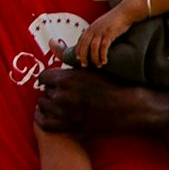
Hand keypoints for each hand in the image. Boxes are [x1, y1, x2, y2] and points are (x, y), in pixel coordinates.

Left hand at [34, 66, 148, 135]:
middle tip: (64, 92)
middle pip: (45, 92)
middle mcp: (62, 97)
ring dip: (50, 103)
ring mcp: (63, 114)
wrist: (126, 107)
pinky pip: (44, 122)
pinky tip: (48, 114)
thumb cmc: (110, 84)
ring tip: (60, 102)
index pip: (43, 77)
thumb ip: (68, 56)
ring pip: (43, 106)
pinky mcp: (67, 127)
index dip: (50, 78)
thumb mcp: (89, 67)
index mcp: (66, 80)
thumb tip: (51, 42)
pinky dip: (43, 117)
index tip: (54, 81)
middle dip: (53, 91)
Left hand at [72, 7, 132, 68]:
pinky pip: (104, 47)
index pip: (80, 41)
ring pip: (93, 48)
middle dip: (83, 57)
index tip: (79, 58)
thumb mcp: (102, 24)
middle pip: (84, 46)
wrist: (125, 11)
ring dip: (94, 58)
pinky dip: (103, 55)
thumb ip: (96, 31)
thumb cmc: (115, 18)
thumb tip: (94, 40)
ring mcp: (101, 32)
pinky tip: (104, 61)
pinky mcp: (109, 34)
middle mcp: (94, 30)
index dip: (78, 50)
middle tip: (85, 65)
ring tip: (98, 65)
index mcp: (91, 28)